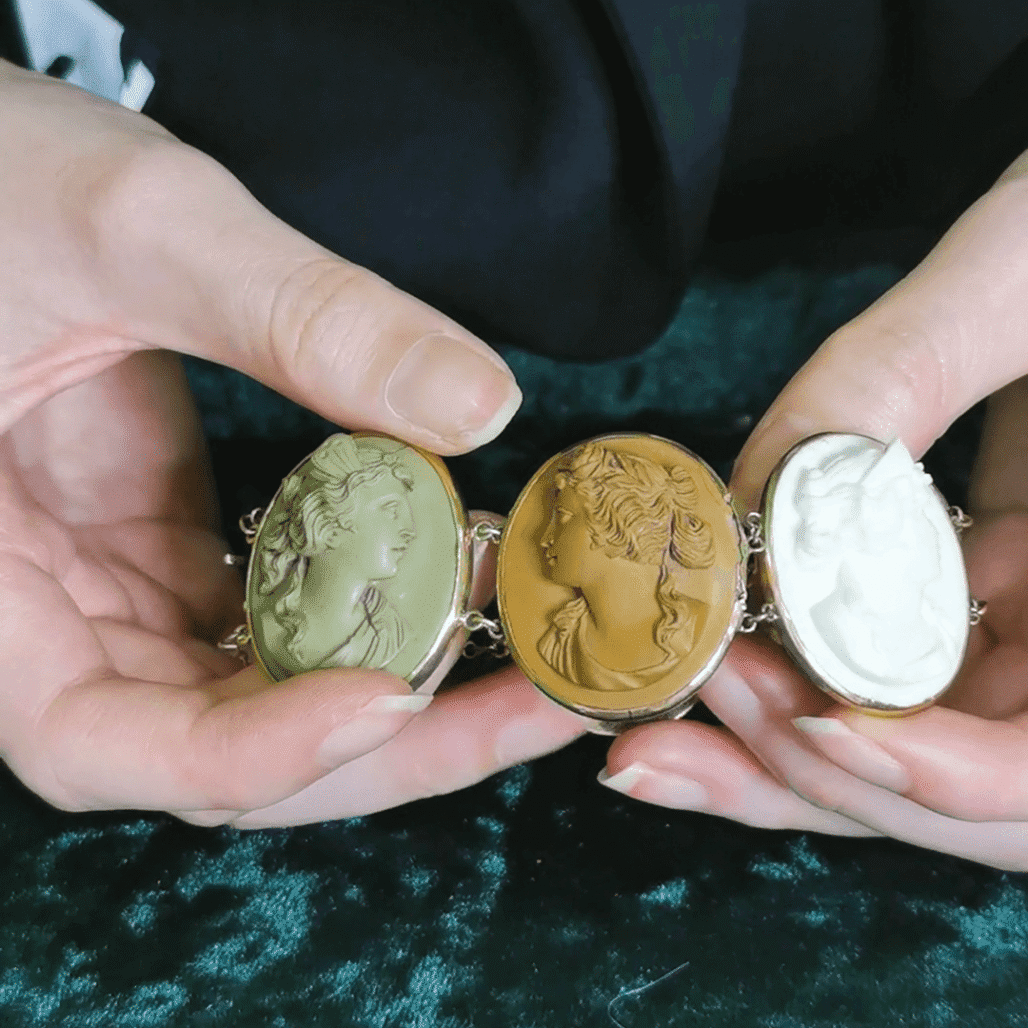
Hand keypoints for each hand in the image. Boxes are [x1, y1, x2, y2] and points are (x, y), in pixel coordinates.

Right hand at [0, 60, 585, 825]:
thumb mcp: (134, 226)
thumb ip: (300, 316)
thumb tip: (479, 407)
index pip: (97, 738)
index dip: (246, 754)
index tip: (388, 695)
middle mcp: (39, 610)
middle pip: (206, 748)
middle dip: (375, 741)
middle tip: (530, 702)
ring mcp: (106, 582)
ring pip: (249, 697)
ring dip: (389, 687)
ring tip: (521, 652)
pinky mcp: (157, 545)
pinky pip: (264, 621)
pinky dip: (360, 619)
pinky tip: (452, 583)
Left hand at [599, 147, 1027, 870]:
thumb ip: (908, 368)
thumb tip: (759, 483)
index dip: (945, 779)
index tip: (819, 722)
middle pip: (951, 784)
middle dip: (806, 771)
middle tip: (668, 740)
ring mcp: (1023, 620)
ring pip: (901, 735)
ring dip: (773, 740)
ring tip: (653, 725)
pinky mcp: (980, 583)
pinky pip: (881, 660)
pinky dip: (791, 670)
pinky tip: (707, 650)